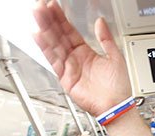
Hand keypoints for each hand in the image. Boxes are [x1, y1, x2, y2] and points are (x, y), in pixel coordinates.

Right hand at [33, 0, 129, 114]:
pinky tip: (38, 35)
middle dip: (49, 21)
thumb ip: (105, 38)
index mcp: (86, 52)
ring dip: (45, 30)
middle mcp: (75, 58)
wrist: (116, 106)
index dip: (61, 19)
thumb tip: (100, 21)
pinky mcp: (65, 77)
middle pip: (59, 36)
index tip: (52, 6)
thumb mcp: (115, 56)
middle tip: (40, 6)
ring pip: (54, 45)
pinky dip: (45, 48)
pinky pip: (53, 60)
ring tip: (37, 15)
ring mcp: (69, 67)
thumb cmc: (118, 86)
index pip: (70, 32)